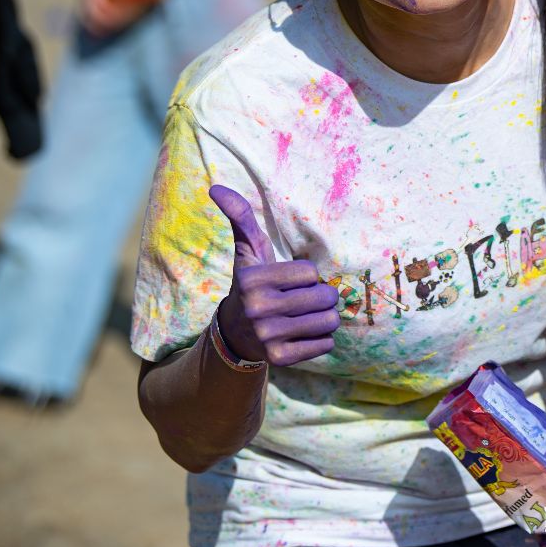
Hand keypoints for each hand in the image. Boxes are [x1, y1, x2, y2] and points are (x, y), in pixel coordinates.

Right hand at [211, 185, 340, 365]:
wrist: (235, 333)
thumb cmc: (251, 283)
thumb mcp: (247, 250)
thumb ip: (240, 217)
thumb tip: (216, 187)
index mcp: (252, 280)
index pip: (311, 273)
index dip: (306, 276)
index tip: (288, 281)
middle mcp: (258, 309)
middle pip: (325, 298)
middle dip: (320, 297)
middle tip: (300, 300)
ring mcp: (268, 337)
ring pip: (329, 321)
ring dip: (324, 318)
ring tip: (302, 316)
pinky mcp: (281, 359)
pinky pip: (326, 344)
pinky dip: (320, 339)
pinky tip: (299, 335)